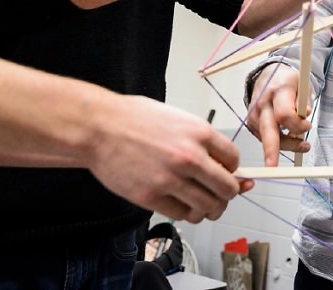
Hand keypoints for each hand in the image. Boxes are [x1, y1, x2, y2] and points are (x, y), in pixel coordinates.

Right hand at [88, 95, 252, 222]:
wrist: (98, 127)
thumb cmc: (134, 119)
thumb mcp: (176, 118)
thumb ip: (200, 139)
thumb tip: (219, 160)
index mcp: (199, 133)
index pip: (234, 160)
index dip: (232, 169)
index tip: (225, 172)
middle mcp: (189, 157)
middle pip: (227, 189)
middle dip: (227, 194)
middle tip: (219, 194)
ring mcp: (170, 179)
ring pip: (208, 207)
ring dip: (209, 209)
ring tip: (203, 204)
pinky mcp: (151, 197)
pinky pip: (182, 215)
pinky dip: (186, 213)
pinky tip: (181, 205)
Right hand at [244, 63, 312, 166]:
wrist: (269, 75)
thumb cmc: (287, 81)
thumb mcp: (302, 85)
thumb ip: (304, 101)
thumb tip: (305, 115)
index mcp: (277, 92)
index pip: (284, 114)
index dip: (298, 125)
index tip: (308, 126)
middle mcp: (262, 104)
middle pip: (268, 132)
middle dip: (270, 151)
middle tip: (272, 167)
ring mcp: (254, 115)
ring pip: (269, 139)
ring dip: (286, 146)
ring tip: (302, 146)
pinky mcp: (251, 124)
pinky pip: (266, 138)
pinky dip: (279, 141)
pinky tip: (289, 137)